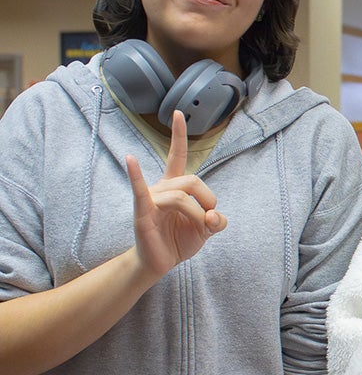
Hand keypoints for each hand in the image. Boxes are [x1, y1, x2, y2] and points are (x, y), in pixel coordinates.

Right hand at [127, 110, 226, 280]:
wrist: (160, 263)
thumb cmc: (180, 240)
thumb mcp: (207, 230)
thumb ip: (217, 220)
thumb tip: (214, 216)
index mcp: (176, 186)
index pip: (177, 155)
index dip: (179, 135)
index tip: (178, 112)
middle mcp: (161, 187)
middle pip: (192, 180)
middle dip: (208, 199)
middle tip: (209, 218)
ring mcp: (150, 199)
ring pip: (181, 196)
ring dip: (198, 214)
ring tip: (199, 227)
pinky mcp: (142, 213)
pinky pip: (140, 191)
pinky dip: (135, 174)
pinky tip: (130, 159)